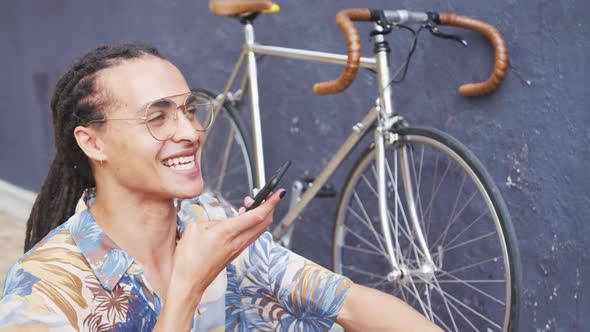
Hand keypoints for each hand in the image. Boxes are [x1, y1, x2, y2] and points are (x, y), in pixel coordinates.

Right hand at [168, 189, 284, 304]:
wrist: (189, 283)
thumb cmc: (188, 259)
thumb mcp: (195, 230)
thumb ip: (212, 222)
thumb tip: (222, 222)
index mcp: (228, 232)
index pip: (257, 215)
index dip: (270, 203)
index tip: (279, 193)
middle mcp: (238, 242)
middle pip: (264, 222)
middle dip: (268, 206)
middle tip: (265, 195)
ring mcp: (238, 249)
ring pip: (259, 229)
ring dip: (260, 214)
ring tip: (249, 203)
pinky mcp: (235, 253)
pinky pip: (250, 236)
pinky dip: (252, 224)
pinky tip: (242, 219)